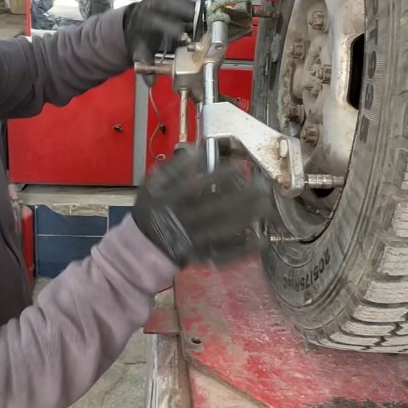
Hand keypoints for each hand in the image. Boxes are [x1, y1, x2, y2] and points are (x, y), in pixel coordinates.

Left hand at [123, 0, 194, 76]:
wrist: (131, 23)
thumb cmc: (140, 39)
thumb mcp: (140, 53)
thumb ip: (146, 64)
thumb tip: (150, 83)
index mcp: (145, 22)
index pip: (157, 23)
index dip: (169, 29)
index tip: (181, 35)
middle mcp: (150, 6)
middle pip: (165, 3)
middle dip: (180, 8)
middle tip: (195, 14)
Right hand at [132, 148, 273, 267]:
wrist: (141, 247)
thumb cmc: (151, 211)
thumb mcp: (152, 186)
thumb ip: (172, 169)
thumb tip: (196, 150)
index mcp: (167, 201)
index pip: (196, 186)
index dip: (219, 177)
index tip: (239, 167)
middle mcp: (180, 221)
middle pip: (216, 208)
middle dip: (242, 197)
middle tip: (262, 186)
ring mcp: (191, 241)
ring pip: (223, 229)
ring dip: (246, 218)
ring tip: (265, 205)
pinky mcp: (200, 257)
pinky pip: (225, 255)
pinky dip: (244, 249)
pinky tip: (262, 239)